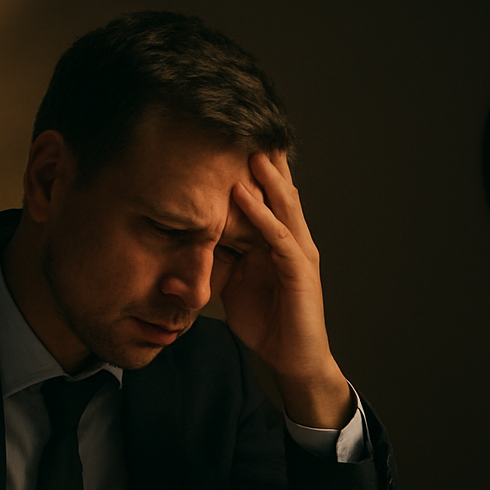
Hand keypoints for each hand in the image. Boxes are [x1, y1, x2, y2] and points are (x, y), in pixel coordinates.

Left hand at [222, 152, 352, 428]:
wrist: (291, 360)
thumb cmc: (267, 323)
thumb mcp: (232, 283)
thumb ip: (218, 257)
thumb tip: (189, 238)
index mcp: (277, 240)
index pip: (267, 196)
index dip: (253, 170)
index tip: (232, 141)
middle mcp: (292, 240)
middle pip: (280, 192)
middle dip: (265, 163)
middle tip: (246, 129)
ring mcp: (299, 254)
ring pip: (285, 208)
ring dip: (267, 181)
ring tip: (251, 154)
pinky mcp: (300, 273)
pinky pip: (281, 239)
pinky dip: (264, 217)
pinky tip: (246, 199)